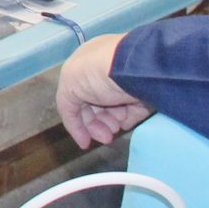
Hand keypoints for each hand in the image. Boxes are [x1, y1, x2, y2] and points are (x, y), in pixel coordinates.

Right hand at [55, 33, 153, 148]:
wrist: (135, 67)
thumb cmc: (96, 73)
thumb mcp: (69, 86)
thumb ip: (66, 106)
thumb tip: (77, 119)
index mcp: (83, 66)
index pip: (75, 98)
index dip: (77, 121)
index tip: (84, 142)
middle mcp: (102, 74)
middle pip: (93, 107)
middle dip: (96, 125)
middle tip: (105, 137)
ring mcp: (123, 83)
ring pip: (113, 111)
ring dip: (110, 123)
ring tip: (115, 129)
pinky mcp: (142, 92)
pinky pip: (133, 111)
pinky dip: (127, 120)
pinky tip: (125, 123)